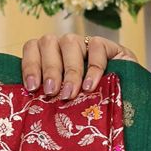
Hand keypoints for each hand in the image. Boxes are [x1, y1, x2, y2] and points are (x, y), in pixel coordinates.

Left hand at [20, 32, 139, 99]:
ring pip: (70, 43)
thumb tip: (31, 108)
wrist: (121, 98)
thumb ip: (49, 97)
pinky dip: (93, 68)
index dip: (30, 65)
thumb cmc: (85, 102)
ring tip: (71, 93)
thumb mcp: (64, 99)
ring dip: (70, 70)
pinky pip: (95, 47)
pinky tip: (90, 86)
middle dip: (49, 70)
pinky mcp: (105, 44)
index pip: (32, 47)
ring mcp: (83, 42)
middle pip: (48, 44)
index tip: (32, 87)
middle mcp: (62, 44)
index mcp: (47, 53)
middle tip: (52, 92)